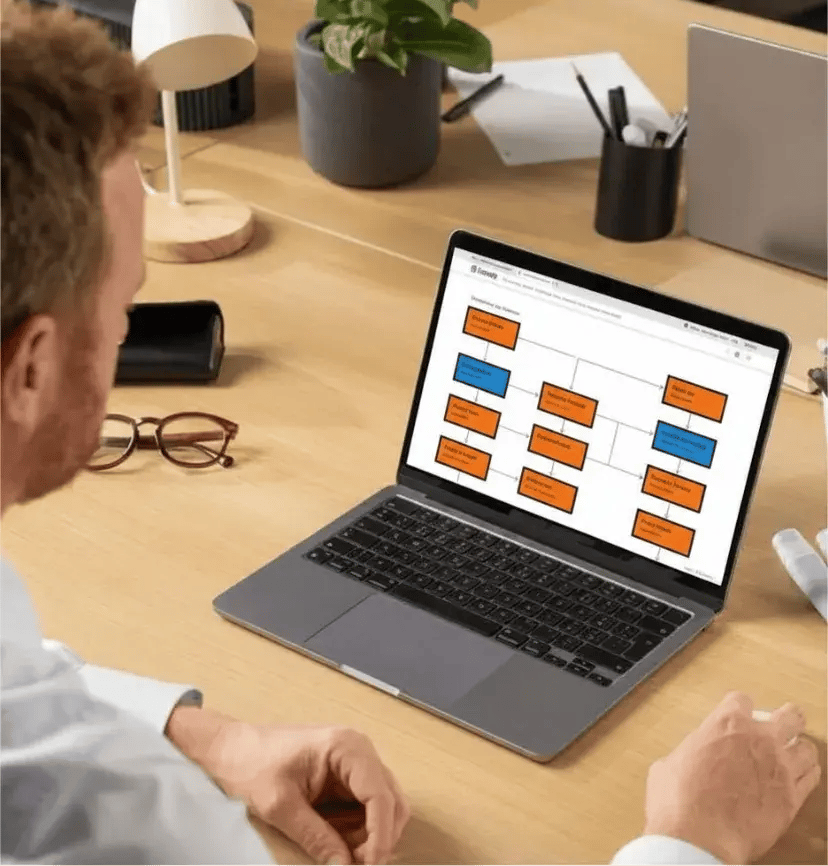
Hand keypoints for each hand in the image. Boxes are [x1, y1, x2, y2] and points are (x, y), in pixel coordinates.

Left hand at [168, 707, 409, 864]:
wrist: (229, 749)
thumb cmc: (250, 764)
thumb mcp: (281, 807)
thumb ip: (317, 839)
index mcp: (346, 747)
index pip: (380, 795)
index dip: (381, 836)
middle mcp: (358, 750)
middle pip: (391, 801)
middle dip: (378, 837)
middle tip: (356, 865)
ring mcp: (353, 762)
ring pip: (383, 806)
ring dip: (370, 835)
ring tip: (342, 854)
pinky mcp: (345, 775)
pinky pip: (366, 807)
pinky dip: (359, 830)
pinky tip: (337, 841)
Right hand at [643, 691, 820, 863]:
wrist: (698, 836)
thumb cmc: (678, 800)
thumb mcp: (671, 763)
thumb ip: (691, 753)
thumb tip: (690, 761)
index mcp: (725, 724)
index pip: (741, 700)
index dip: (738, 707)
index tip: (737, 714)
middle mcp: (758, 739)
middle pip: (789, 716)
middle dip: (787, 718)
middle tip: (782, 723)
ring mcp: (779, 768)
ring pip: (806, 747)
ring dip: (798, 749)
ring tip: (792, 753)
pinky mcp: (792, 798)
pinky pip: (812, 778)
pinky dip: (807, 775)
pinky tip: (799, 777)